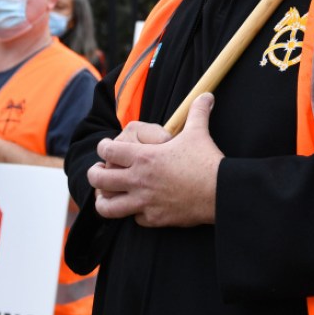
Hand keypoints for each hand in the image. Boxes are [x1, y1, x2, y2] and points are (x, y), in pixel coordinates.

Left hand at [89, 93, 222, 226]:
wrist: (220, 192)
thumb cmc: (206, 161)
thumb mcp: (198, 132)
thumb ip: (197, 112)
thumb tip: (206, 95)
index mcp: (144, 157)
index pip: (109, 151)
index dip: (102, 147)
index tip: (104, 146)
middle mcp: (139, 180)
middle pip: (100, 178)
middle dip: (93, 173)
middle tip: (96, 171)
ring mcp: (144, 202)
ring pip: (108, 207)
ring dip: (103, 201)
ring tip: (105, 196)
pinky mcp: (155, 219)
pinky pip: (135, 218)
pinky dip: (135, 214)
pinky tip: (139, 208)